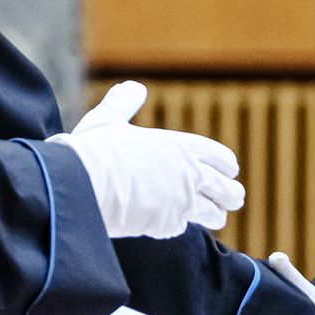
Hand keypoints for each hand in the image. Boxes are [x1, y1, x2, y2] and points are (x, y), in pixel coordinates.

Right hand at [48, 81, 244, 238]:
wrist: (82, 184)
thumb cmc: (95, 149)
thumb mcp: (109, 119)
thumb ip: (124, 103)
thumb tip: (132, 87)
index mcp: (183, 146)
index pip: (221, 158)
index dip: (226, 165)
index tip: (229, 170)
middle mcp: (190, 174)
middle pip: (227, 190)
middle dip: (231, 195)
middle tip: (233, 198)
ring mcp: (181, 202)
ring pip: (214, 214)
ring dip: (214, 215)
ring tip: (215, 216)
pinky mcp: (166, 226)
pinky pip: (181, 228)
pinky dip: (176, 225)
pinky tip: (172, 224)